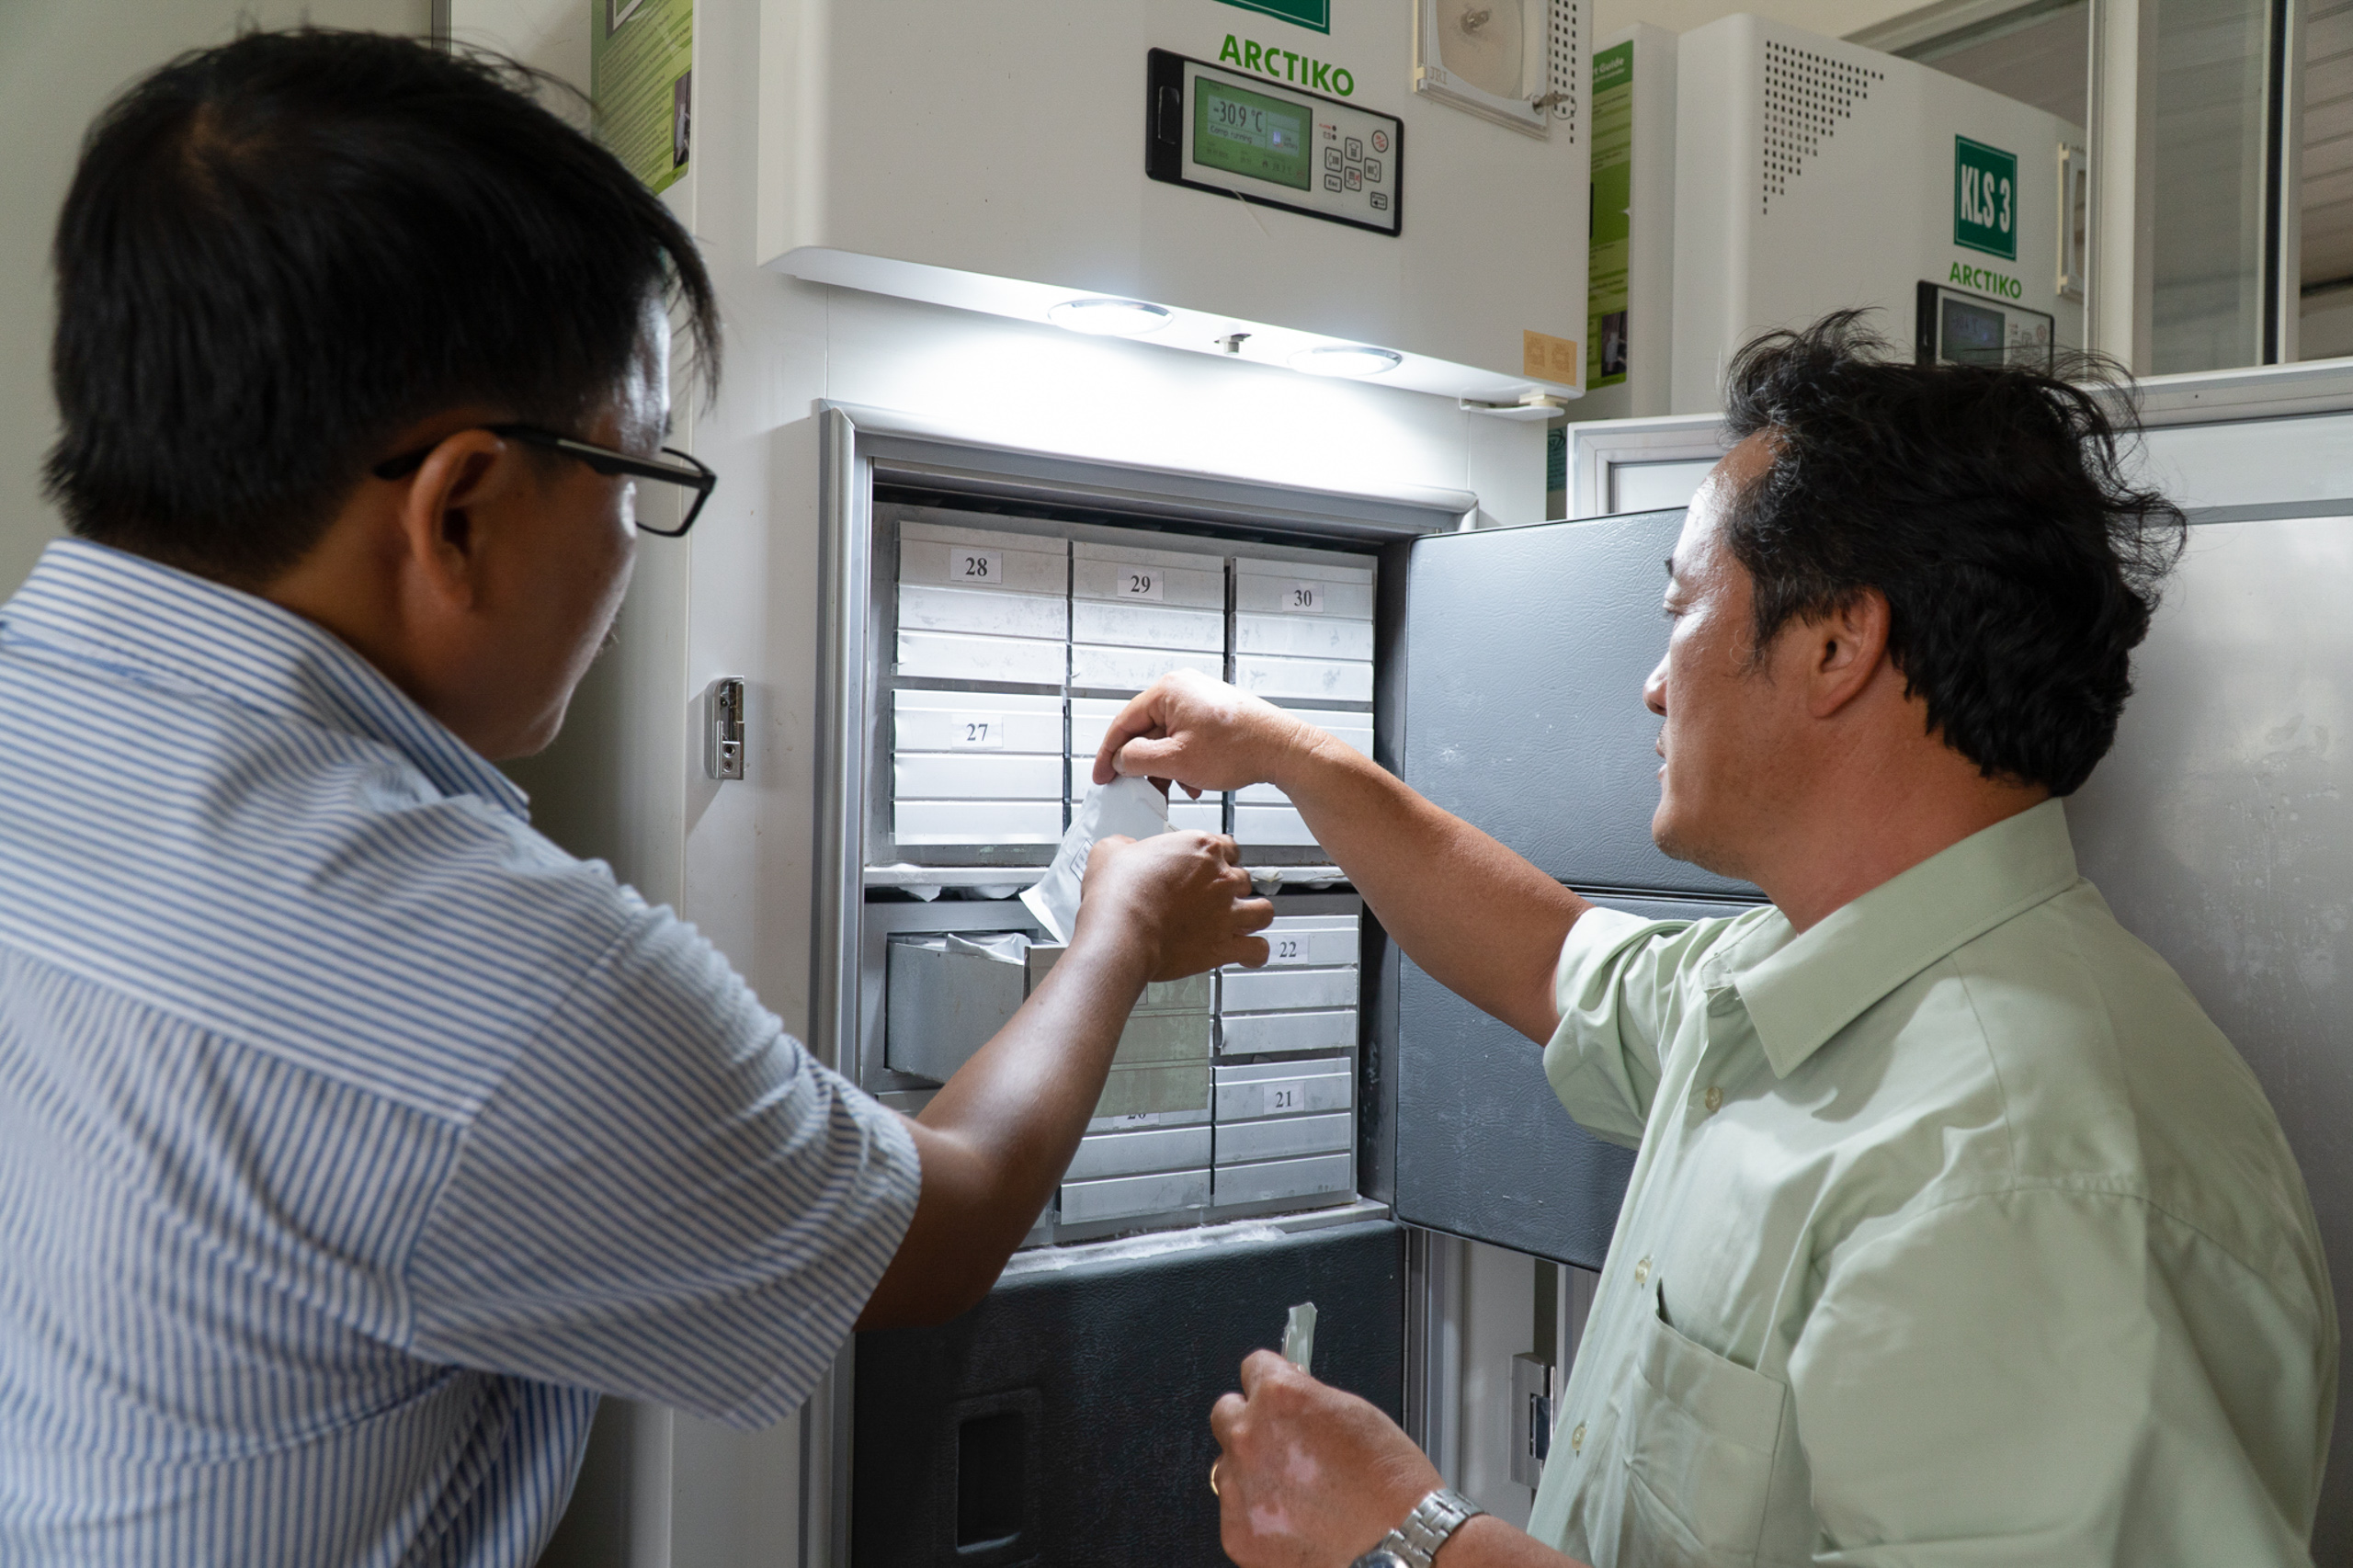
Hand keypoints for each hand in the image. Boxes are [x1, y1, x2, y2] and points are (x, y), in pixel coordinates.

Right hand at [1077, 830, 1271, 981]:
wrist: (1120, 931)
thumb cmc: (1117, 895)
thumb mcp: (1112, 851)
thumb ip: (1126, 846)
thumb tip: (1125, 848)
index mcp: (1199, 848)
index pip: (1227, 846)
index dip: (1219, 857)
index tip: (1209, 866)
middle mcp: (1220, 878)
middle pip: (1244, 878)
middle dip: (1232, 889)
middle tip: (1215, 898)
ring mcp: (1226, 913)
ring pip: (1263, 911)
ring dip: (1254, 916)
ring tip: (1244, 920)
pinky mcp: (1223, 945)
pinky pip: (1257, 950)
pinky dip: (1256, 953)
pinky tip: (1249, 954)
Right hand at [1092, 669, 1322, 795]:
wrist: (1284, 750)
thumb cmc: (1240, 748)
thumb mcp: (1177, 760)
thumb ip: (1138, 759)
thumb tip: (1120, 760)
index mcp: (1168, 691)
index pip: (1123, 723)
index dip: (1109, 754)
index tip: (1102, 776)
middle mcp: (1183, 689)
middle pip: (1145, 731)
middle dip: (1143, 764)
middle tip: (1138, 787)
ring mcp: (1200, 700)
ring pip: (1167, 738)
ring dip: (1166, 766)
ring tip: (1176, 787)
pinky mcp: (1213, 714)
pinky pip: (1186, 738)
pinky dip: (1184, 761)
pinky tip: (1193, 782)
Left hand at [1211, 1350, 1442, 1567]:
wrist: (1398, 1542)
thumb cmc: (1387, 1480)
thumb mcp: (1352, 1411)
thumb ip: (1306, 1397)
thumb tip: (1287, 1392)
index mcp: (1279, 1397)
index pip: (1252, 1367)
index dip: (1269, 1380)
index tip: (1274, 1392)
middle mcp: (1249, 1438)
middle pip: (1225, 1413)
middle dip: (1249, 1422)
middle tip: (1280, 1443)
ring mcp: (1238, 1488)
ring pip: (1227, 1466)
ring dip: (1251, 1471)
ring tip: (1295, 1491)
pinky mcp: (1237, 1532)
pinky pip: (1235, 1512)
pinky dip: (1258, 1515)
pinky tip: (1294, 1520)